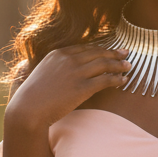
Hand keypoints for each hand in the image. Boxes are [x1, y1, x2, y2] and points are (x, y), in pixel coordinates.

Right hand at [4, 44, 129, 133]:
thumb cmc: (32, 96)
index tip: (109, 50)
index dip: (100, 48)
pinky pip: (105, 80)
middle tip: (126, 53)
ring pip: (104, 64)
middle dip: (114, 53)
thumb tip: (60, 70)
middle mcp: (68, 59)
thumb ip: (54, 68)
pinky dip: (117, 79)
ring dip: (119, 64)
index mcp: (58, 54)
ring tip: (129, 66)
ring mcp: (76, 72)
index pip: (85, 48)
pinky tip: (123, 80)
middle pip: (97, 52)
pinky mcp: (82, 87)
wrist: (28, 109)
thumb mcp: (41, 73)